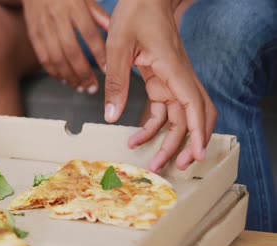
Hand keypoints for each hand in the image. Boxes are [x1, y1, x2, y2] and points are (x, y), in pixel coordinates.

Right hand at [22, 0, 108, 92]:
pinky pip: (43, 57)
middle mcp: (57, 17)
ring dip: (69, 76)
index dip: (98, 53)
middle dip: (83, 72)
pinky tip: (64, 79)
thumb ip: (99, 16)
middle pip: (71, 50)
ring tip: (80, 87)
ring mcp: (43, 26)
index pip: (89, 33)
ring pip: (56, 58)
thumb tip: (115, 33)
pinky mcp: (33, 34)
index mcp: (74, 6)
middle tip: (93, 87)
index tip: (107, 69)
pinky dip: (53, 72)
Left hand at [103, 0, 216, 171]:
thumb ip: (116, 82)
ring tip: (155, 160)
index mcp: (173, 69)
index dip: (197, 134)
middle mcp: (179, 77)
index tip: (196, 155)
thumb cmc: (137, 13)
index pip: (193, 106)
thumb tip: (112, 116)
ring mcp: (173, 80)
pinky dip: (154, 125)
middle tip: (170, 166)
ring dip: (170, 139)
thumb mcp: (118, 47)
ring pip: (180, 117)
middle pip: (193, 117)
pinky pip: (164, 109)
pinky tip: (137, 135)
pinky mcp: (163, 80)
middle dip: (186, 144)